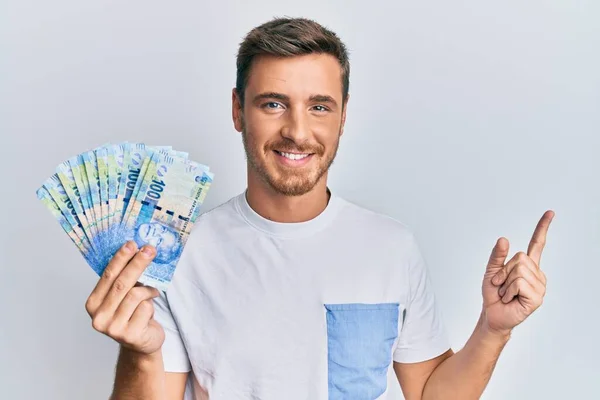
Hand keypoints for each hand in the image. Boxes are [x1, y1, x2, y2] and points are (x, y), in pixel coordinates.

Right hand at [85, 241, 164, 354]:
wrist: (142, 344)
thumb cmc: (132, 315)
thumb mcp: (123, 297)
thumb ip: (123, 280)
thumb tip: (136, 251)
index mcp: (93, 303)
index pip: (107, 276)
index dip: (120, 259)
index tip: (132, 244)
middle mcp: (99, 317)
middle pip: (121, 283)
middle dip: (137, 263)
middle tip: (150, 250)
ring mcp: (113, 328)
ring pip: (135, 295)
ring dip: (148, 290)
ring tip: (153, 291)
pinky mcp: (129, 335)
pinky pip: (145, 308)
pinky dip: (151, 305)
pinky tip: (150, 310)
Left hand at [481, 210, 554, 336]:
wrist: (492, 314)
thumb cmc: (493, 294)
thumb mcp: (491, 271)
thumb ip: (497, 255)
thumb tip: (503, 238)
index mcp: (527, 265)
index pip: (537, 244)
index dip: (542, 228)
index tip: (550, 212)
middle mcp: (536, 273)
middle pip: (519, 258)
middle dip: (503, 271)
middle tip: (501, 285)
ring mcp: (539, 286)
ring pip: (518, 271)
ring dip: (505, 283)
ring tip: (506, 293)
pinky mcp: (537, 297)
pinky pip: (519, 283)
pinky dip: (508, 291)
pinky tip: (510, 299)